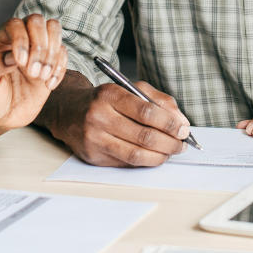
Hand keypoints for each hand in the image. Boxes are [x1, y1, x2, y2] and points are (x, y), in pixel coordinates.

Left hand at [0, 14, 67, 128]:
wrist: (0, 116)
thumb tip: (12, 57)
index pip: (14, 25)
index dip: (21, 40)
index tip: (21, 63)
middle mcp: (18, 38)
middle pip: (37, 21)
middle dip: (39, 46)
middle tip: (33, 72)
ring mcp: (35, 49)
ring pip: (53, 29)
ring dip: (52, 54)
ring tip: (41, 77)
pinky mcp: (50, 62)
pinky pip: (63, 53)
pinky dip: (60, 68)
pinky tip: (49, 85)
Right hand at [60, 78, 190, 166]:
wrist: (68, 112)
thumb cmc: (105, 101)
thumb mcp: (131, 89)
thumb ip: (159, 101)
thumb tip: (181, 122)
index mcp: (110, 94)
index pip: (146, 111)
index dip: (169, 123)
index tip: (184, 129)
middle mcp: (99, 116)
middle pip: (143, 136)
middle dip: (169, 143)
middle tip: (181, 144)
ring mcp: (94, 138)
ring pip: (136, 154)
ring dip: (160, 156)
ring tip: (170, 152)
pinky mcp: (93, 156)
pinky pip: (126, 163)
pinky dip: (145, 161)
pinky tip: (153, 156)